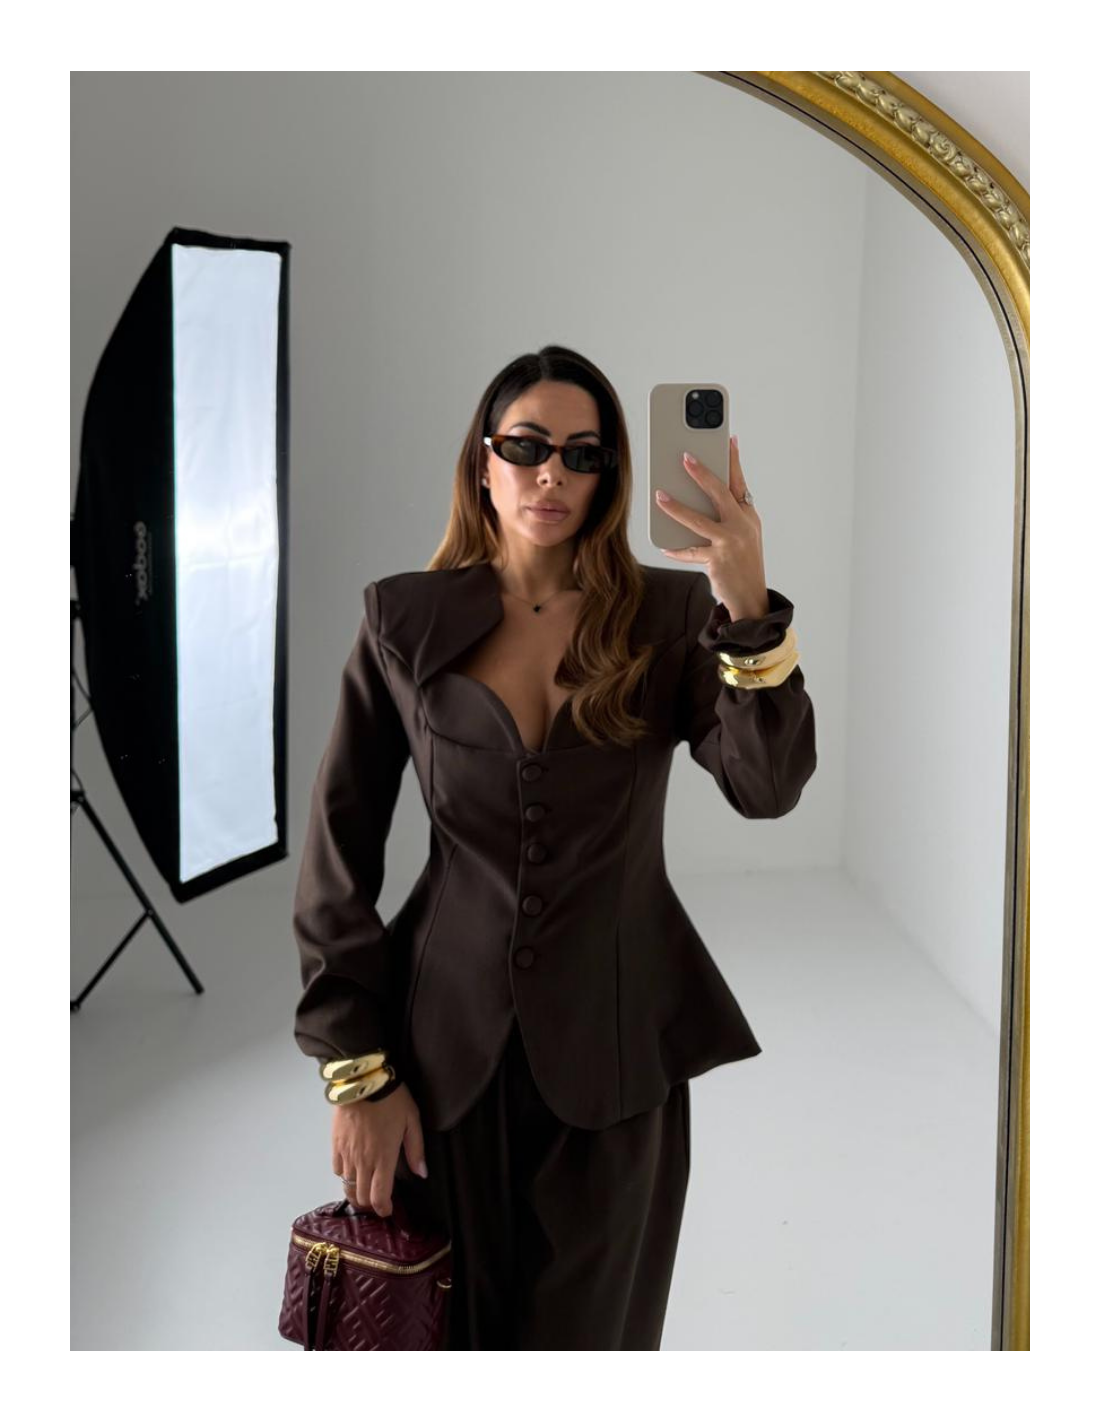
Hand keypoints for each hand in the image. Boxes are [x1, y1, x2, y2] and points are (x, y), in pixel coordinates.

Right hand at [332, 1081, 426, 1216]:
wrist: (363, 1081)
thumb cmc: (391, 1099)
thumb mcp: (412, 1121)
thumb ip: (416, 1150)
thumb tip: (422, 1172)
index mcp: (384, 1159)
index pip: (379, 1197)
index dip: (383, 1209)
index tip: (388, 1209)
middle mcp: (363, 1162)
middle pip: (361, 1197)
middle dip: (370, 1204)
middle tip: (378, 1199)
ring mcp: (347, 1154)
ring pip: (347, 1186)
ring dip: (356, 1191)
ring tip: (365, 1188)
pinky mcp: (335, 1144)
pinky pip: (337, 1169)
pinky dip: (344, 1174)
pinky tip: (353, 1167)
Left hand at [655, 434, 768, 620]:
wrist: (751, 596)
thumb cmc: (743, 562)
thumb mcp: (744, 534)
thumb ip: (729, 514)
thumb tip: (701, 496)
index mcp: (748, 515)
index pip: (739, 482)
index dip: (733, 460)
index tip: (729, 438)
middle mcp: (741, 525)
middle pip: (719, 493)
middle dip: (701, 473)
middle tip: (685, 457)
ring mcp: (729, 542)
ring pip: (697, 520)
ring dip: (675, 507)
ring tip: (659, 496)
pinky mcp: (716, 560)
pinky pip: (689, 551)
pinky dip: (676, 549)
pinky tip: (664, 546)